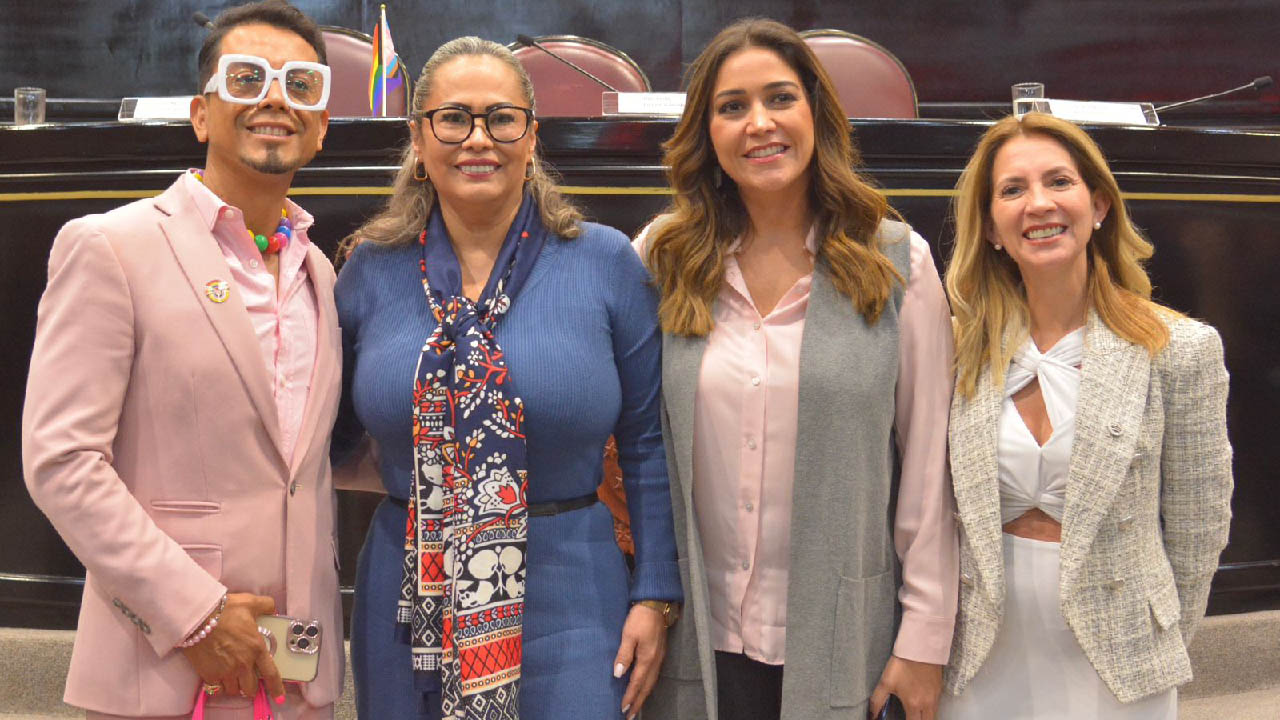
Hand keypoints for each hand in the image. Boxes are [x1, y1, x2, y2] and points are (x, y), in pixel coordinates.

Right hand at [181, 593, 284, 700]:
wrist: (197, 617)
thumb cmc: (224, 609)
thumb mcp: (250, 602)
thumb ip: (266, 605)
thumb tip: (272, 609)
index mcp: (256, 648)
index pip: (271, 674)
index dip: (276, 688)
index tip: (279, 696)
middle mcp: (243, 664)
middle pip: (251, 688)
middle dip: (251, 686)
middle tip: (248, 680)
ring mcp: (226, 671)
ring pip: (234, 691)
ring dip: (236, 686)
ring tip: (233, 677)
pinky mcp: (209, 674)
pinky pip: (218, 689)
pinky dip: (220, 686)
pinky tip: (220, 678)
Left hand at [613, 603, 668, 719]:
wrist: (656, 604)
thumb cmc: (640, 619)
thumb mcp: (628, 635)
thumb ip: (624, 655)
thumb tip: (618, 674)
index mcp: (647, 659)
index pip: (637, 683)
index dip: (630, 697)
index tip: (623, 709)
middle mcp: (655, 662)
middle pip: (647, 687)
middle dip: (639, 702)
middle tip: (630, 715)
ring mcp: (659, 658)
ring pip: (652, 682)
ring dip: (644, 695)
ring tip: (636, 706)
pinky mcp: (660, 653)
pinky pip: (654, 675)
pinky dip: (648, 685)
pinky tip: (644, 686)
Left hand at [869, 655, 941, 719]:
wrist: (920, 647)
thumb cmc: (901, 665)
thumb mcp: (885, 682)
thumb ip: (877, 701)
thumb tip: (872, 715)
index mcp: (913, 705)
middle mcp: (927, 704)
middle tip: (909, 717)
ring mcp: (936, 697)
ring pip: (933, 715)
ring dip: (925, 718)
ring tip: (915, 715)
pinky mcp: (940, 689)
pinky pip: (937, 706)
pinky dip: (930, 709)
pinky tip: (922, 705)